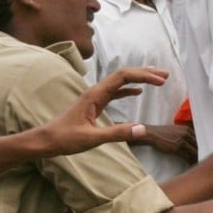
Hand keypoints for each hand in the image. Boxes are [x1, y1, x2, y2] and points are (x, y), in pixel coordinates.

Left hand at [41, 67, 167, 154]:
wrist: (47, 140)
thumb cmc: (66, 139)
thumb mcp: (92, 139)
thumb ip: (117, 134)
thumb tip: (142, 129)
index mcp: (95, 94)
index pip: (123, 77)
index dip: (143, 75)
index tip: (160, 81)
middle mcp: (96, 91)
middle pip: (123, 74)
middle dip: (144, 73)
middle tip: (165, 75)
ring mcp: (95, 97)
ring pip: (120, 82)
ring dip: (138, 79)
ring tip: (157, 80)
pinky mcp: (94, 104)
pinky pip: (114, 92)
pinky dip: (128, 89)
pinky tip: (137, 92)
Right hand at [144, 123, 196, 162]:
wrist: (152, 134)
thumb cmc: (163, 134)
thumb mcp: (176, 130)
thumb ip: (184, 134)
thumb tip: (191, 142)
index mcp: (187, 129)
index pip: (198, 139)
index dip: (200, 147)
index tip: (201, 152)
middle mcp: (186, 134)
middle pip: (198, 145)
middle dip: (200, 153)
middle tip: (201, 159)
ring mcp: (182, 141)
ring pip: (194, 152)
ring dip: (196, 158)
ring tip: (197, 164)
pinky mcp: (177, 148)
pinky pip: (188, 157)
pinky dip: (190, 161)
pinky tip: (191, 164)